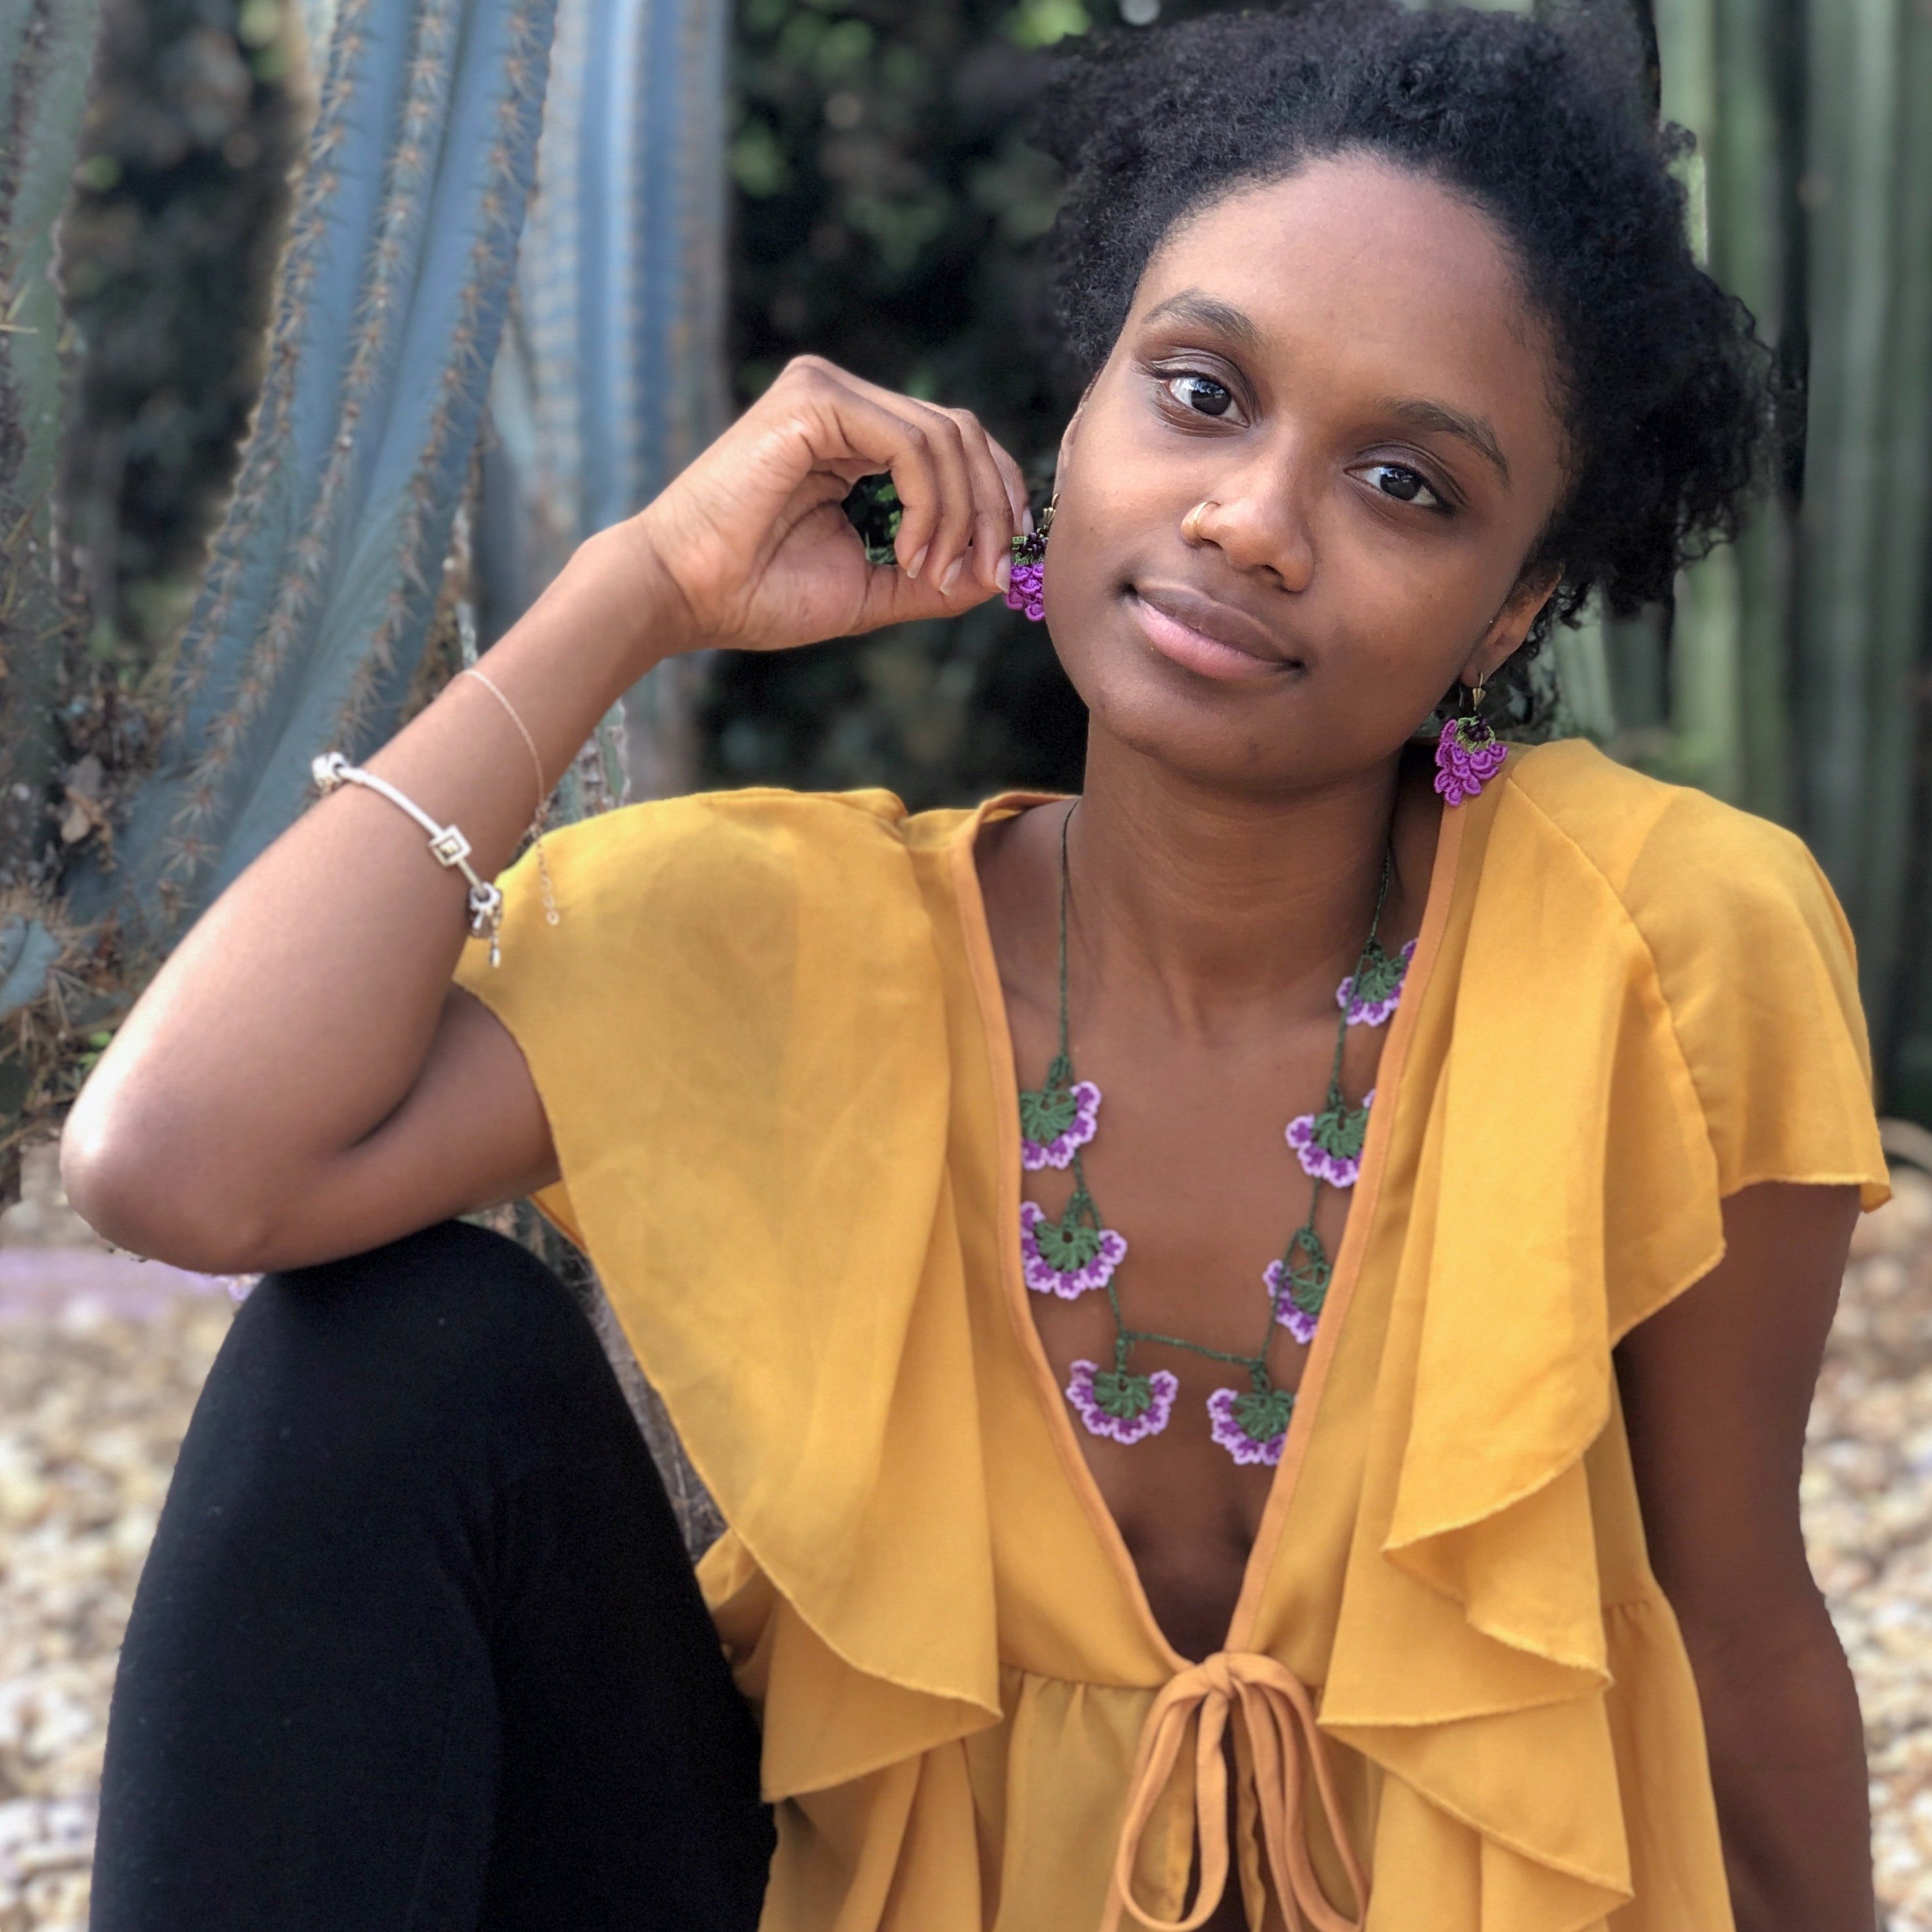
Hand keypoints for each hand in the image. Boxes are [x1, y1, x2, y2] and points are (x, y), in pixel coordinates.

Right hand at [619, 356, 1030, 654]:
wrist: (683, 594)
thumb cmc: (759, 594)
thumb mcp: (872, 588)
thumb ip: (937, 577)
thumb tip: (1002, 573)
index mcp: (856, 437)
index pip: (956, 444)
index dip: (996, 499)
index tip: (1006, 567)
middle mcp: (845, 401)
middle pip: (962, 433)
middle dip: (991, 509)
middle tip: (990, 575)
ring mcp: (827, 391)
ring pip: (945, 437)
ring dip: (959, 517)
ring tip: (931, 575)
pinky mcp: (813, 398)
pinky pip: (910, 444)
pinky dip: (928, 505)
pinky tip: (908, 554)